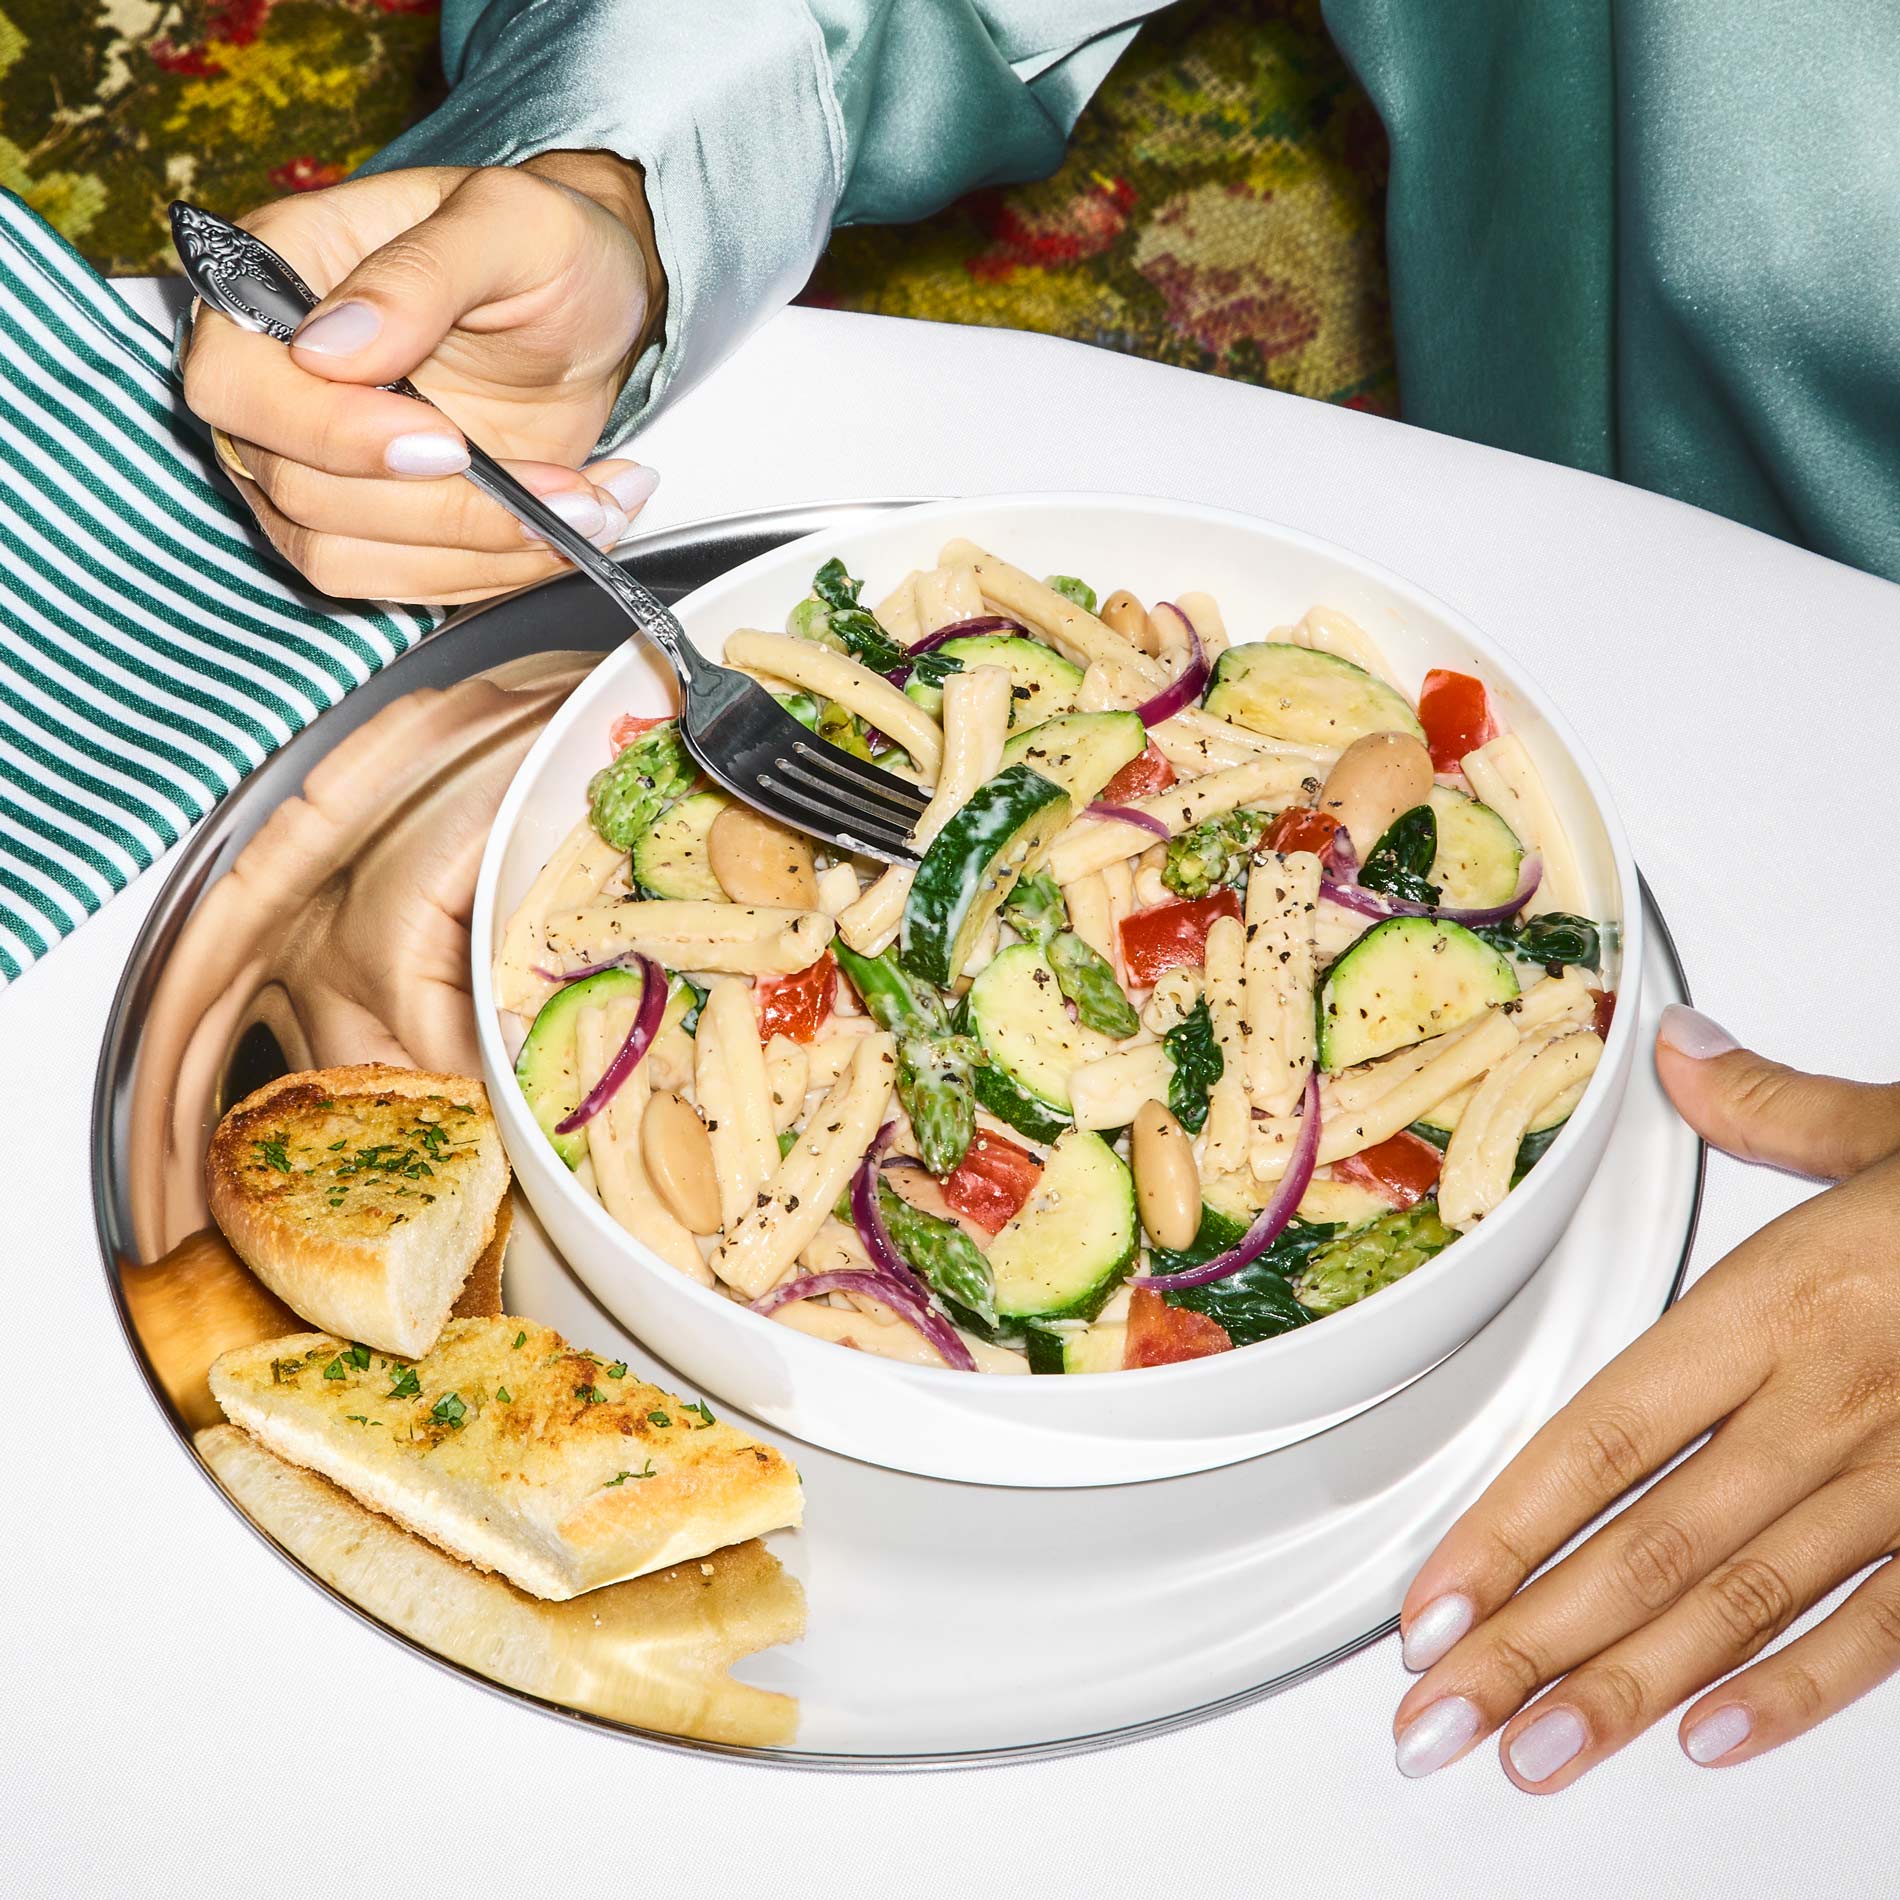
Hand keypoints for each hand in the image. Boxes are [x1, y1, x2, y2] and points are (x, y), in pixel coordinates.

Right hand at [182, 154, 665, 603]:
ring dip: (482, 552)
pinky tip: (578, 526)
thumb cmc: (546, 246)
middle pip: (301, 489)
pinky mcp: (380, 521)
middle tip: (562, 492)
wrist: (601, 306)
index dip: (330, 432)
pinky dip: (501, 571)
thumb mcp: (510, 224)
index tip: (446, 443)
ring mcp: (321, 461)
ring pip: (351, 555)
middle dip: (444, 509)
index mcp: (275, 276)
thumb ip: (421, 273)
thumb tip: (329, 348)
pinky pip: (407, 581)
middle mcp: (278, 381)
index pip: (235, 383)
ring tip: (590, 511)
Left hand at [1390, 1003, 1899, 1788]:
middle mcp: (1828, 1405)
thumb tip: (1673, 1050)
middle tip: (1435, 1718)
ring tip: (1534, 1752)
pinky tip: (1709, 1734)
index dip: (1504, 1529)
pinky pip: (1885, 1630)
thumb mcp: (1890, 1133)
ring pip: (1740, 1602)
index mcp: (1781, 1306)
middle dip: (1530, 1643)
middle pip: (1648, 1543)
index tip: (1428, 1604)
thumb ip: (1771, 1108)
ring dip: (1629, 1688)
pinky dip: (1798, 1690)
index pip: (1602, 1436)